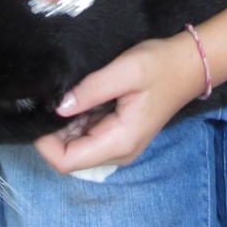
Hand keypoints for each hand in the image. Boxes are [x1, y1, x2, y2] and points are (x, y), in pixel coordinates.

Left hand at [34, 33, 208, 174]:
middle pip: (69, 156)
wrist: (189, 65)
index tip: (37, 112)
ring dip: (64, 124)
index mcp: (119, 142)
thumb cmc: (160, 65)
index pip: (67, 162)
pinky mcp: (118, 134)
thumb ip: (91, 90)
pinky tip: (78, 96)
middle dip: (52, 132)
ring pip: (76, 146)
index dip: (44, 143)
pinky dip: (77, 120)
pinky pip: (88, 135)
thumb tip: (59, 106)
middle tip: (47, 98)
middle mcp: (117, 151)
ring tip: (62, 93)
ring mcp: (118, 145)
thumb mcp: (126, 71)